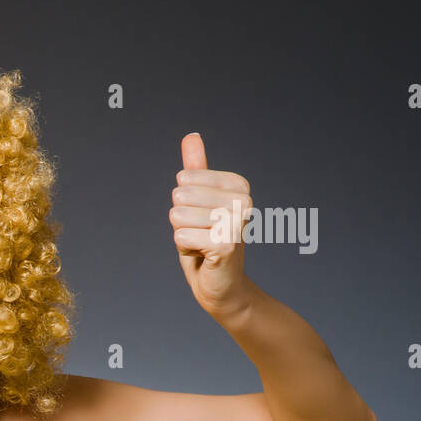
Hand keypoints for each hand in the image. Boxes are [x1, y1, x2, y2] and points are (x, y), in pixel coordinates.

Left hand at [169, 133, 254, 319]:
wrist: (221, 284)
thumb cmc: (207, 242)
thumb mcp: (198, 202)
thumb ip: (196, 170)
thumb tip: (191, 136)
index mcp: (238, 185)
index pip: (184, 178)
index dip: (184, 202)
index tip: (202, 218)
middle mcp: (243, 200)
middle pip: (179, 196)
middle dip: (181, 220)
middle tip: (200, 234)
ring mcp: (236, 222)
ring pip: (178, 216)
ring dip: (183, 235)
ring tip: (202, 244)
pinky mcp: (226, 245)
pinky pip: (180, 236)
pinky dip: (184, 249)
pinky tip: (203, 255)